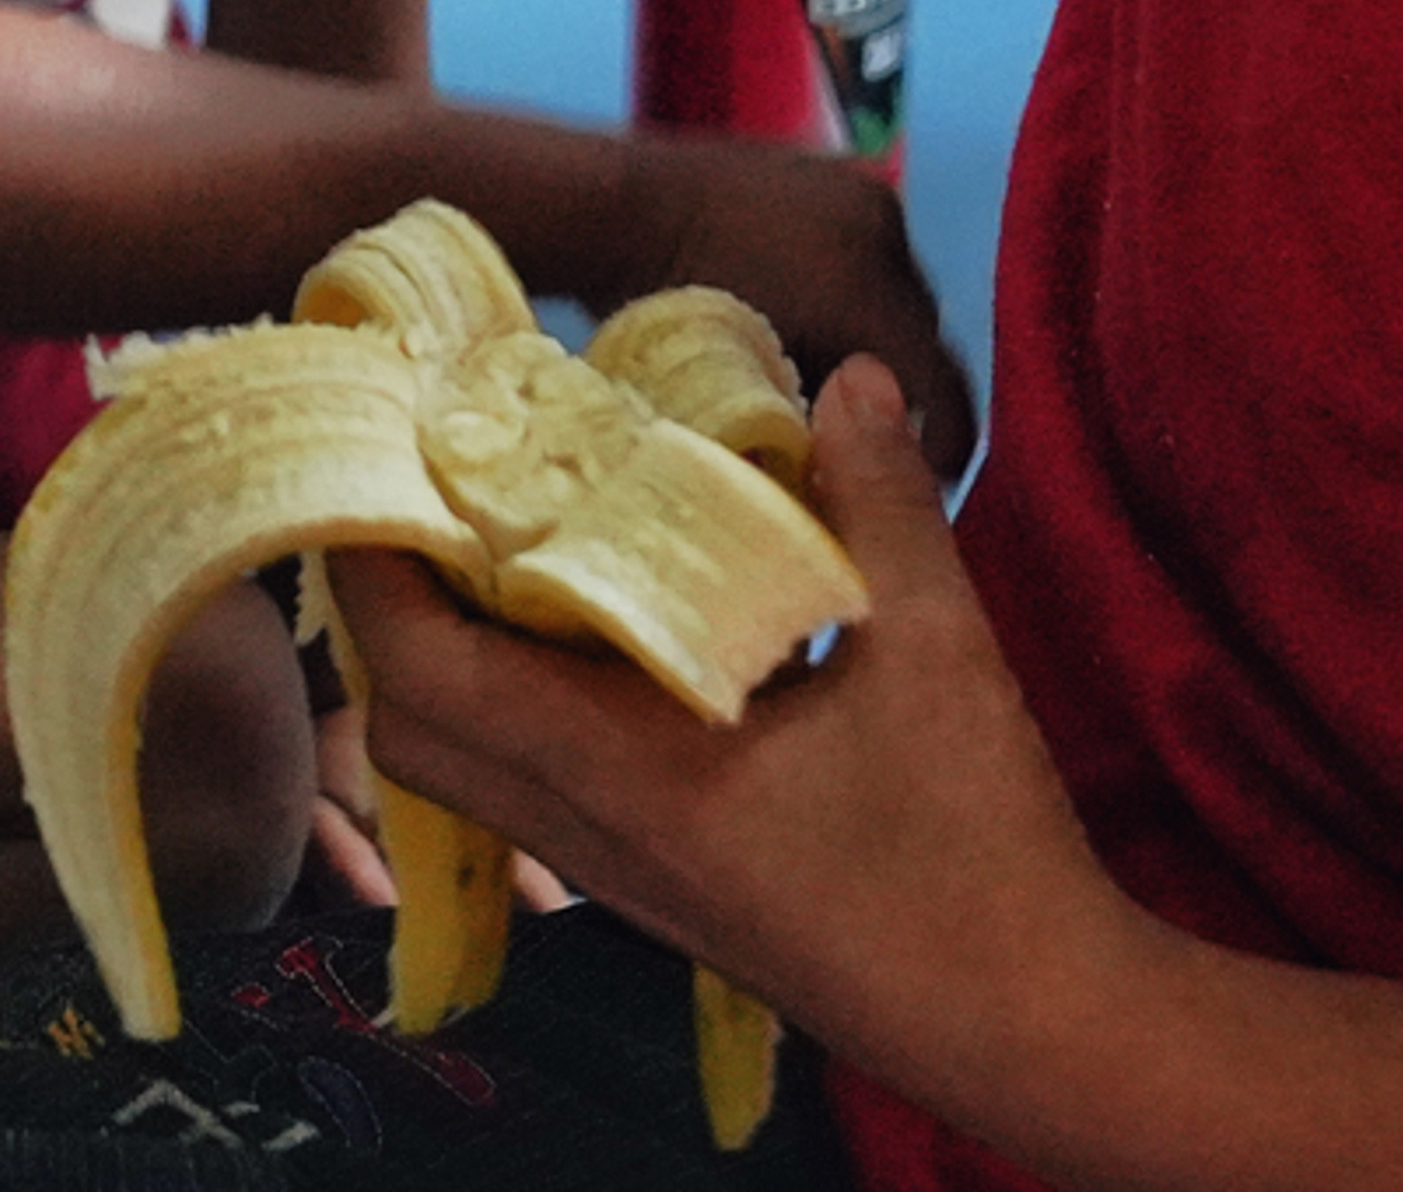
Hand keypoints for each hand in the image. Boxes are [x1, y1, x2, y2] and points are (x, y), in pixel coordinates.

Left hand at [333, 357, 1120, 1098]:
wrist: (1027, 1022)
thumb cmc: (977, 851)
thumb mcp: (938, 652)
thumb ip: (881, 504)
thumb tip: (844, 380)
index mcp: (630, 777)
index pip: (430, 674)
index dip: (376, 571)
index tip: (380, 468)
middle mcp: (600, 836)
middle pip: (418, 730)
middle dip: (396, 614)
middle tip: (438, 502)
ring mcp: (627, 880)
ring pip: (475, 772)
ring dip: (458, 665)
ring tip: (504, 552)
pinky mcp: (666, 898)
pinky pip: (540, 798)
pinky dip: (526, 714)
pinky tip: (602, 647)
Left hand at [625, 135, 973, 481]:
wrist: (614, 207)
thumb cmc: (663, 310)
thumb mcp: (750, 387)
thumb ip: (819, 426)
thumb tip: (859, 465)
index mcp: (868, 292)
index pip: (942, 383)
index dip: (944, 440)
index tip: (933, 474)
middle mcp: (884, 230)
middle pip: (918, 333)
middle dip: (894, 381)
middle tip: (857, 424)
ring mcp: (861, 191)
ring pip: (895, 288)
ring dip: (870, 328)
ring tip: (820, 364)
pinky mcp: (837, 172)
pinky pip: (867, 246)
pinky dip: (849, 283)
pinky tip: (802, 307)